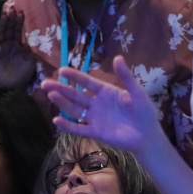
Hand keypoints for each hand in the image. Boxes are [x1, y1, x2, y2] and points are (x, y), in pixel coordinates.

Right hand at [0, 8, 33, 89]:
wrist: (15, 87)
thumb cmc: (24, 74)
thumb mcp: (31, 61)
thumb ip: (28, 50)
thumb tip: (25, 42)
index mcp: (17, 45)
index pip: (17, 30)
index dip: (18, 22)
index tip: (21, 12)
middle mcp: (8, 45)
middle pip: (8, 29)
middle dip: (10, 19)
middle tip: (12, 9)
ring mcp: (0, 49)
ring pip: (1, 34)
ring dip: (3, 25)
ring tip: (6, 15)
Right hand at [44, 55, 162, 153]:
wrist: (147, 135)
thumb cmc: (144, 112)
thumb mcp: (136, 92)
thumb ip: (126, 76)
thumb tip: (117, 57)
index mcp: (105, 92)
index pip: (86, 82)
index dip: (74, 76)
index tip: (61, 70)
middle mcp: (96, 104)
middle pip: (75, 95)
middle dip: (61, 89)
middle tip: (45, 83)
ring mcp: (94, 118)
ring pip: (74, 109)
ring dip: (62, 103)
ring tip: (51, 95)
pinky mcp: (95, 132)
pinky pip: (78, 128)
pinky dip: (68, 125)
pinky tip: (56, 120)